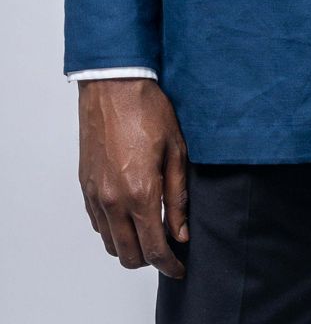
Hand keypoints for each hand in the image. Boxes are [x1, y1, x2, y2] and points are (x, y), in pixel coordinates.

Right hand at [77, 77, 188, 277]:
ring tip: (150, 231)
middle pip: (128, 255)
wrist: (113, 86)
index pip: (154, 248)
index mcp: (141, 192)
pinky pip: (97, 223)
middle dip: (150, 260)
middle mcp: (114, 200)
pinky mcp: (85, 186)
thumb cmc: (148, 110)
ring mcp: (96, 194)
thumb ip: (178, 196)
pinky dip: (113, 229)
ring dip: (129, 246)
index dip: (169, 265)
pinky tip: (130, 214)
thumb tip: (181, 232)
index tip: (180, 268)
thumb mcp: (176, 151)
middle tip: (167, 249)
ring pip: (110, 243)